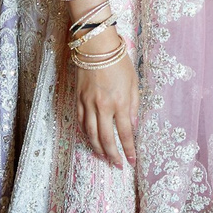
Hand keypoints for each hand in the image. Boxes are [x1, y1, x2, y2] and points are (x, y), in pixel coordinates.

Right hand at [70, 33, 138, 168]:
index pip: (124, 134)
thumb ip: (133, 105)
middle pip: (106, 139)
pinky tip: (90, 140)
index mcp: (120, 103)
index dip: (128, 150)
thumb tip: (131, 125)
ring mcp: (88, 104)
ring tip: (103, 157)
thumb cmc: (119, 62)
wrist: (96, 47)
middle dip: (112, 155)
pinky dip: (85, 134)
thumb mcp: (134, 83)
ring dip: (97, 149)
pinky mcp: (78, 99)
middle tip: (117, 165)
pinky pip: (80, 122)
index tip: (132, 161)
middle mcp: (103, 107)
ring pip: (90, 134)